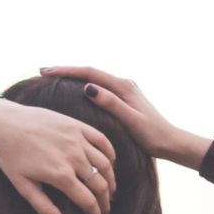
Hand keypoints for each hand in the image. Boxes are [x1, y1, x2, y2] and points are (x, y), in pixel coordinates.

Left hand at [0, 97, 116, 213]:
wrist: (5, 123)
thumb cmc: (10, 156)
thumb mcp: (22, 185)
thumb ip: (43, 207)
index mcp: (60, 175)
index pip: (88, 201)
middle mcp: (73, 157)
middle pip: (100, 185)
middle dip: (105, 202)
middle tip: (105, 211)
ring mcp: (77, 139)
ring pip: (105, 165)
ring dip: (111, 181)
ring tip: (109, 192)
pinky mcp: (77, 125)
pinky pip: (102, 140)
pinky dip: (110, 154)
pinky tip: (110, 165)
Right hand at [39, 66, 183, 161]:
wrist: (170, 142)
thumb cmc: (152, 136)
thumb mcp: (130, 121)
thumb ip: (111, 104)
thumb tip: (89, 88)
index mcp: (123, 87)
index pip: (90, 73)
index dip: (67, 71)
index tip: (47, 72)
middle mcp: (123, 84)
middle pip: (90, 72)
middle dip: (66, 71)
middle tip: (43, 71)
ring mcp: (123, 91)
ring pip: (93, 79)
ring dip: (73, 77)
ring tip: (52, 78)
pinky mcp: (123, 99)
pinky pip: (98, 88)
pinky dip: (82, 86)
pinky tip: (72, 92)